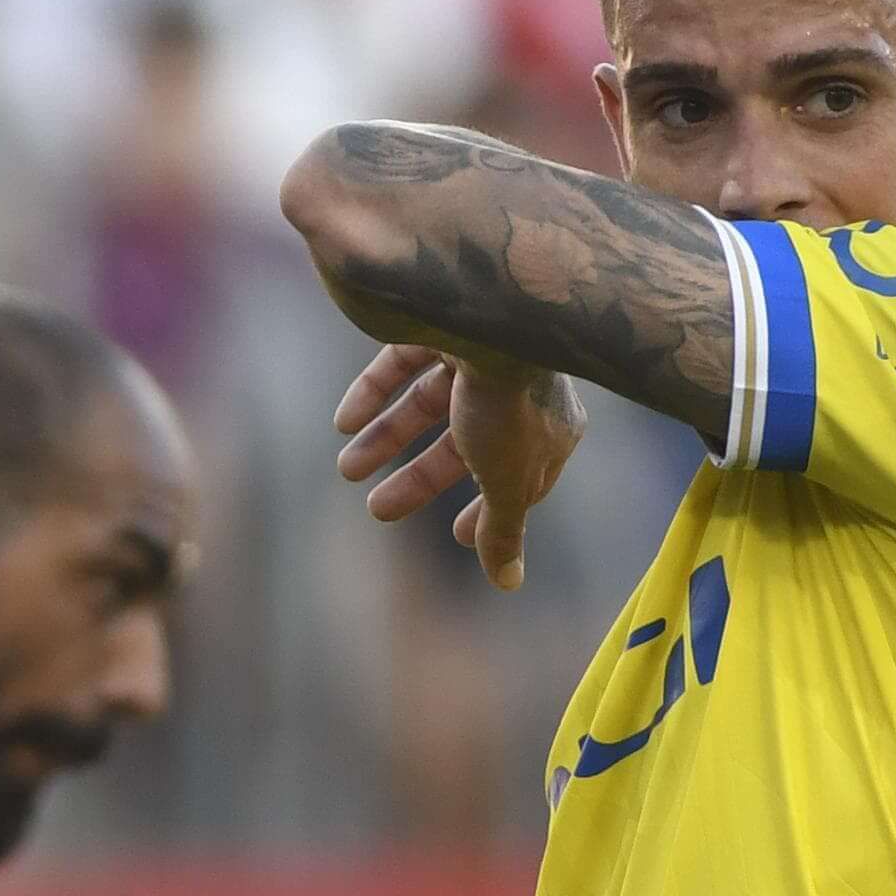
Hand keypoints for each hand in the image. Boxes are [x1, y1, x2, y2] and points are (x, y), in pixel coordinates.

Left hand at [334, 343, 585, 590]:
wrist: (491, 311)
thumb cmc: (507, 400)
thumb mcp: (506, 477)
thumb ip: (504, 529)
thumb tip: (508, 584)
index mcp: (550, 424)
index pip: (523, 476)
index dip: (492, 510)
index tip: (460, 536)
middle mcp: (520, 384)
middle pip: (465, 443)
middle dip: (420, 478)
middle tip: (377, 510)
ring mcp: (480, 347)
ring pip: (428, 402)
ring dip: (386, 438)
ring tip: (346, 468)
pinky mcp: (439, 320)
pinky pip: (402, 359)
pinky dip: (374, 391)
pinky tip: (344, 422)